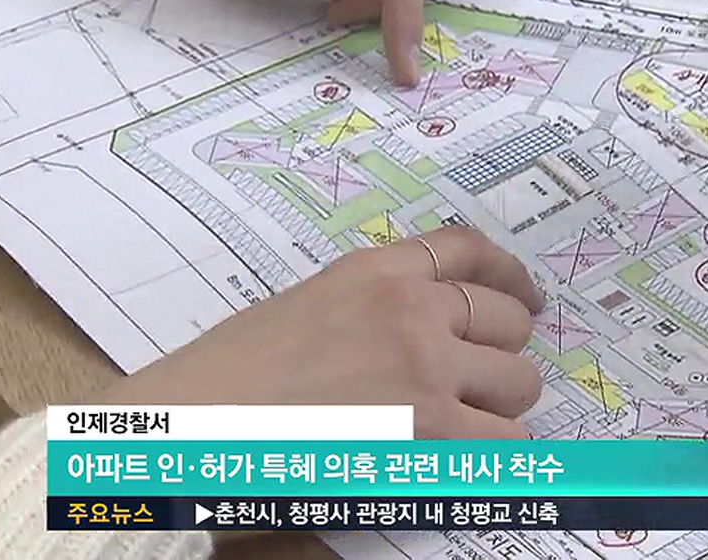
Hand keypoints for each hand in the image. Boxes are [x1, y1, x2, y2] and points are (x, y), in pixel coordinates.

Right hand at [100, 226, 545, 439]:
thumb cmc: (225, 379)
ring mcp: (426, 366)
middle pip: (508, 319)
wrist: (183, 430)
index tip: (524, 296)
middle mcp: (411, 308)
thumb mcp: (303, 307)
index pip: (468, 250)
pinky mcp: (432, 428)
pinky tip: (463, 457)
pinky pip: (509, 438)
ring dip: (500, 403)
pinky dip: (495, 451)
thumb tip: (429, 327)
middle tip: (477, 379)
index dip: (508, 276)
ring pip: (519, 379)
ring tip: (464, 422)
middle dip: (499, 351)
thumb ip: (371, 306)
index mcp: (373, 271)